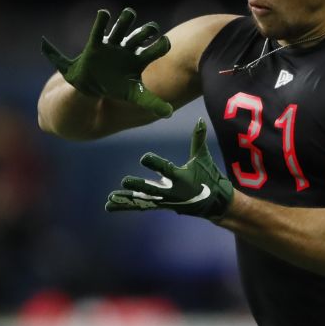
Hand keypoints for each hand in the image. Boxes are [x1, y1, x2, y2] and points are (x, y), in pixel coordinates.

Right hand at [41, 7, 173, 118]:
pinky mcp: (96, 43)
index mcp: (139, 59)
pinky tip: (104, 14)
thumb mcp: (134, 95)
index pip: (156, 48)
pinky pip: (99, 30)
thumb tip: (170, 113)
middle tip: (150, 30)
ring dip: (125, 20)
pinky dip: (101, 21)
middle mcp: (128, 48)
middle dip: (146, 30)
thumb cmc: (116, 88)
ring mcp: (112, 44)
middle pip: (141, 35)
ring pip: (121, 28)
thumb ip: (151, 102)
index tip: (164, 42)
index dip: (161, 45)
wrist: (91, 89)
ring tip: (129, 14)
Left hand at [105, 118, 234, 219]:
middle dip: (139, 186)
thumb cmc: (208, 176)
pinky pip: (141, 206)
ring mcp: (165, 201)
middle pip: (152, 189)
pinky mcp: (160, 205)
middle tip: (124, 181)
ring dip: (126, 200)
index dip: (155, 163)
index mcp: (182, 178)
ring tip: (110, 199)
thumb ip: (198, 139)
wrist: (214, 203)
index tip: (143, 158)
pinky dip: (126, 206)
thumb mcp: (203, 158)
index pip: (166, 169)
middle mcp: (172, 192)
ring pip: (143, 201)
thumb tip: (200, 119)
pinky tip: (110, 205)